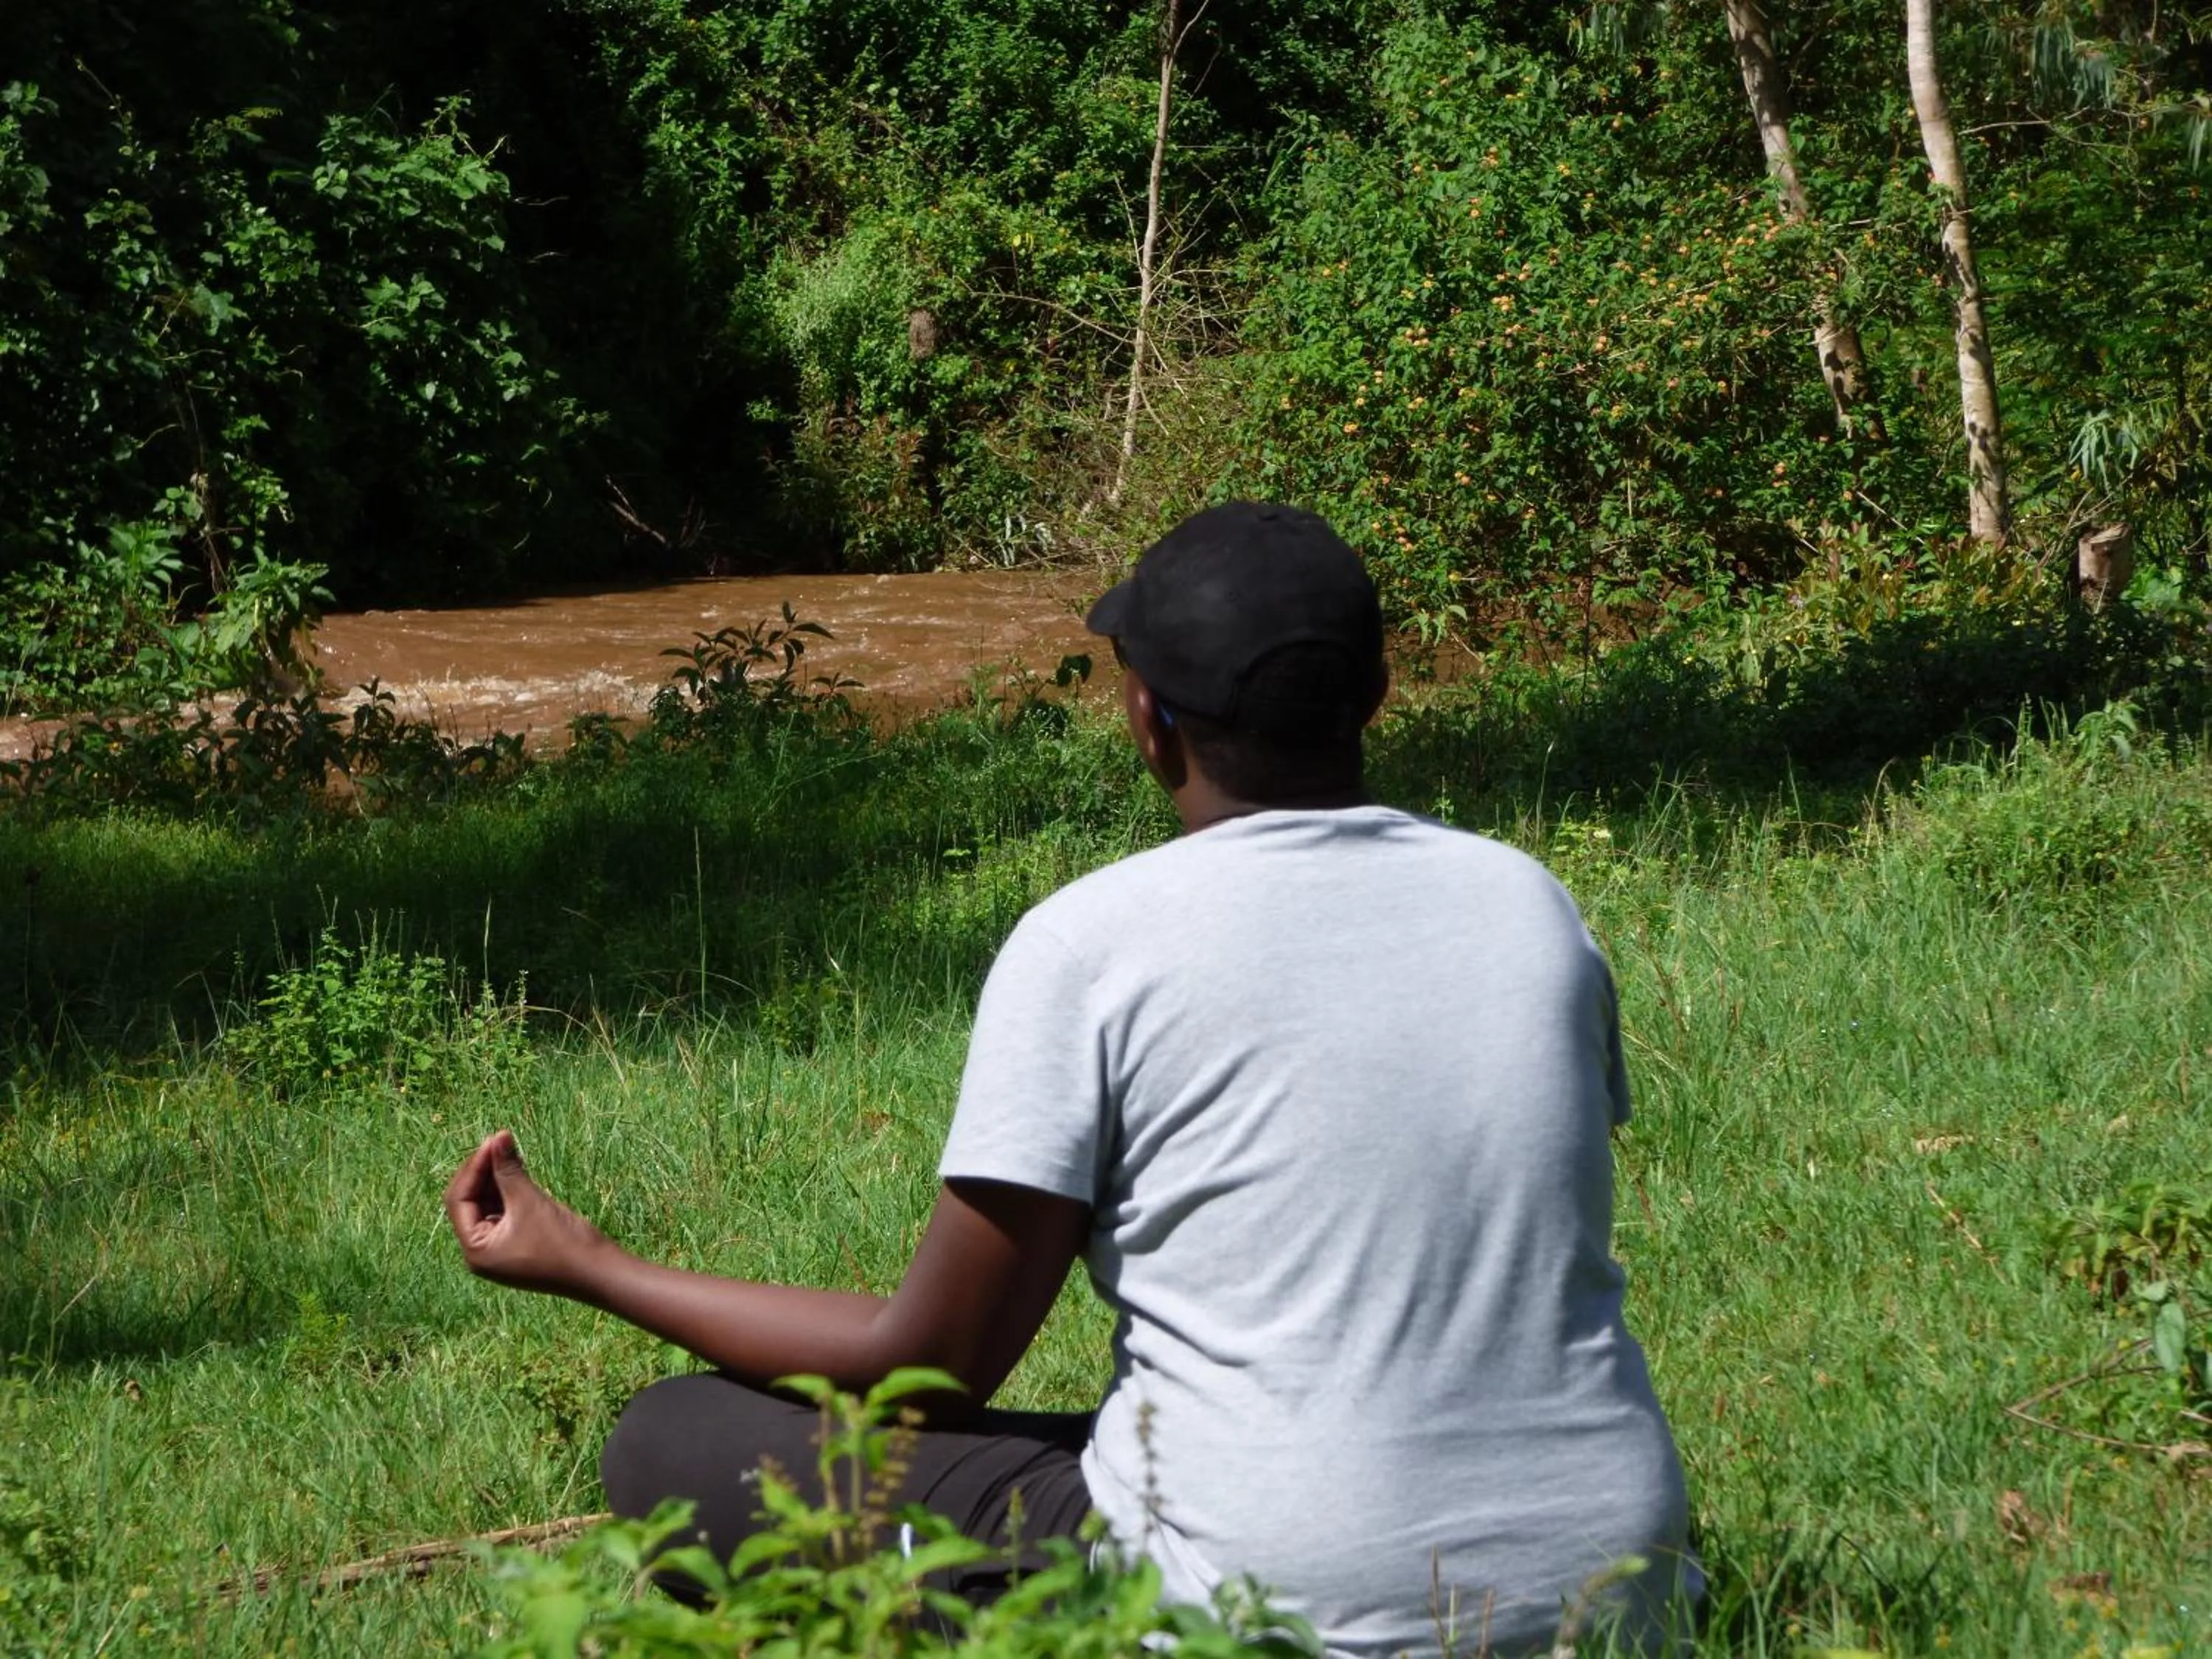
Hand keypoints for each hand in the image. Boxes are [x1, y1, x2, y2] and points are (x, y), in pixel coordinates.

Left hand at [443, 1129, 614, 1296]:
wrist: (598, 1272)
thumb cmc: (561, 1242)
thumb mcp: (530, 1202)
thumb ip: (509, 1170)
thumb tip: (497, 1135)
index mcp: (475, 1249)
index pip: (458, 1201)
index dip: (472, 1168)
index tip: (492, 1141)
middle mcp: (480, 1251)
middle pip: (469, 1202)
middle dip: (482, 1171)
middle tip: (499, 1141)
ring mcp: (498, 1249)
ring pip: (487, 1204)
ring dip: (496, 1178)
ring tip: (508, 1149)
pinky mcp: (516, 1243)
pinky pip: (504, 1211)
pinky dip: (508, 1190)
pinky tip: (517, 1168)